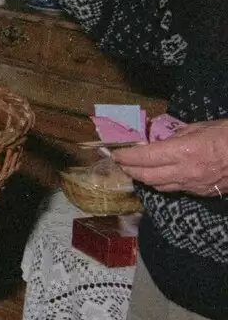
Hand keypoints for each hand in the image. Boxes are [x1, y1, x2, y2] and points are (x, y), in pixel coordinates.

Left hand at [113, 119, 227, 196]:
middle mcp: (186, 171)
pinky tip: (161, 176)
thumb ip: (180, 133)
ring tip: (136, 170)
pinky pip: (176, 189)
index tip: (115, 153)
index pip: (145, 157)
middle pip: (147, 176)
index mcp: (184, 152)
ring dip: (144, 179)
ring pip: (159, 186)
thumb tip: (163, 136)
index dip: (126, 156)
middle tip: (121, 162)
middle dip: (130, 170)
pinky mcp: (204, 193)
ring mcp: (195, 185)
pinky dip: (163, 183)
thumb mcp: (204, 126)